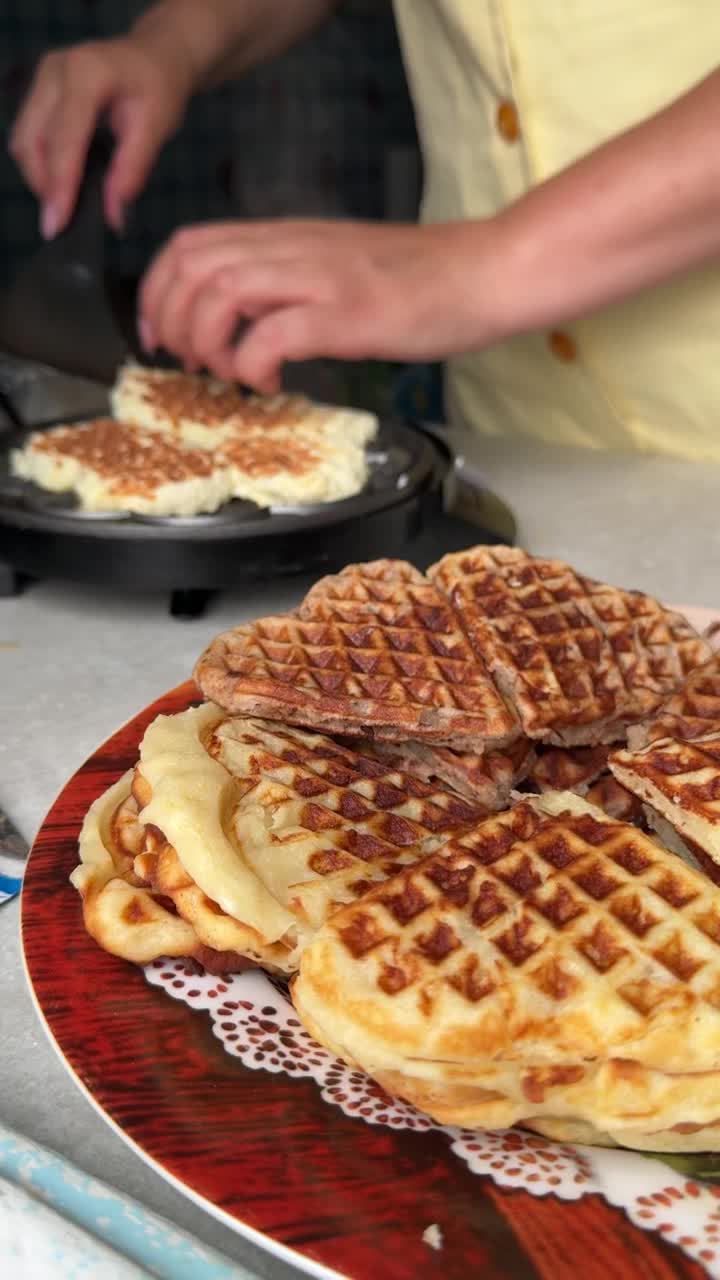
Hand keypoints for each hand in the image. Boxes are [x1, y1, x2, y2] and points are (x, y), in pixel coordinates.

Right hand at [9, 34, 195, 236]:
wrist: (155, 57)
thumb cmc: (159, 88)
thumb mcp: (156, 127)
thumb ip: (132, 170)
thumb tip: (114, 216)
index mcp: (86, 74)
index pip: (63, 139)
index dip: (59, 185)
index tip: (56, 224)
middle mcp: (55, 71)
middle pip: (32, 141)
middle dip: (44, 186)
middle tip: (62, 223)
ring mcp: (43, 78)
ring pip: (24, 140)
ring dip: (40, 177)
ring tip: (66, 204)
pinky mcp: (40, 90)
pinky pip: (29, 135)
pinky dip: (42, 164)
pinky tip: (64, 182)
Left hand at [139, 218, 498, 391]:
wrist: (486, 272)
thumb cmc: (423, 279)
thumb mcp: (338, 266)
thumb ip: (290, 282)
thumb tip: (247, 320)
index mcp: (287, 237)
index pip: (190, 244)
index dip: (158, 291)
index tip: (163, 334)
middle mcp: (293, 248)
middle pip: (191, 266)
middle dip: (172, 321)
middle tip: (193, 363)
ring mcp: (320, 278)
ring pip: (220, 293)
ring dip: (208, 343)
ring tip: (231, 374)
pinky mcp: (347, 313)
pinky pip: (271, 335)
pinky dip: (254, 365)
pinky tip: (272, 383)